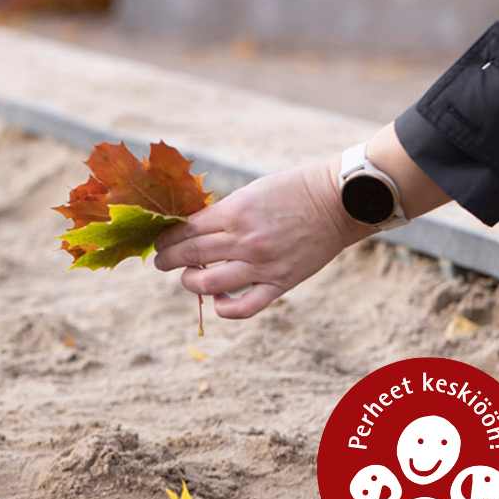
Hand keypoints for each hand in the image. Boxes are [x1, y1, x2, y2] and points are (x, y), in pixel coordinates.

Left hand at [152, 159, 370, 318]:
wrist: (339, 202)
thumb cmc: (293, 190)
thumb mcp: (251, 192)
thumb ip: (223, 213)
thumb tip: (190, 230)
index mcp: (235, 212)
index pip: (185, 230)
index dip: (166, 238)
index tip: (160, 241)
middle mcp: (245, 240)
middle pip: (189, 255)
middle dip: (167, 260)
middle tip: (161, 262)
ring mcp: (262, 264)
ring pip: (207, 283)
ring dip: (189, 282)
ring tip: (187, 277)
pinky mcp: (280, 282)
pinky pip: (244, 307)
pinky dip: (224, 308)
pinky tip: (218, 300)